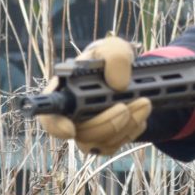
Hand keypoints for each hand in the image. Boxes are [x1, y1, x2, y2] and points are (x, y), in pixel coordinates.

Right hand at [36, 35, 151, 155]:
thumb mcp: (115, 49)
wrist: (129, 77)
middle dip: (107, 122)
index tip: (71, 129)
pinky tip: (140, 114)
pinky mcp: (103, 142)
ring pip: (101, 142)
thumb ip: (115, 56)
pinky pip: (115, 145)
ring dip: (127, 124)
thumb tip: (117, 85)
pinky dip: (132, 131)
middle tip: (126, 106)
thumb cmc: (111, 61)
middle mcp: (71, 117)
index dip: (56, 126)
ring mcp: (87, 133)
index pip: (49, 116)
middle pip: (82, 134)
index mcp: (64, 91)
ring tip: (145, 102)